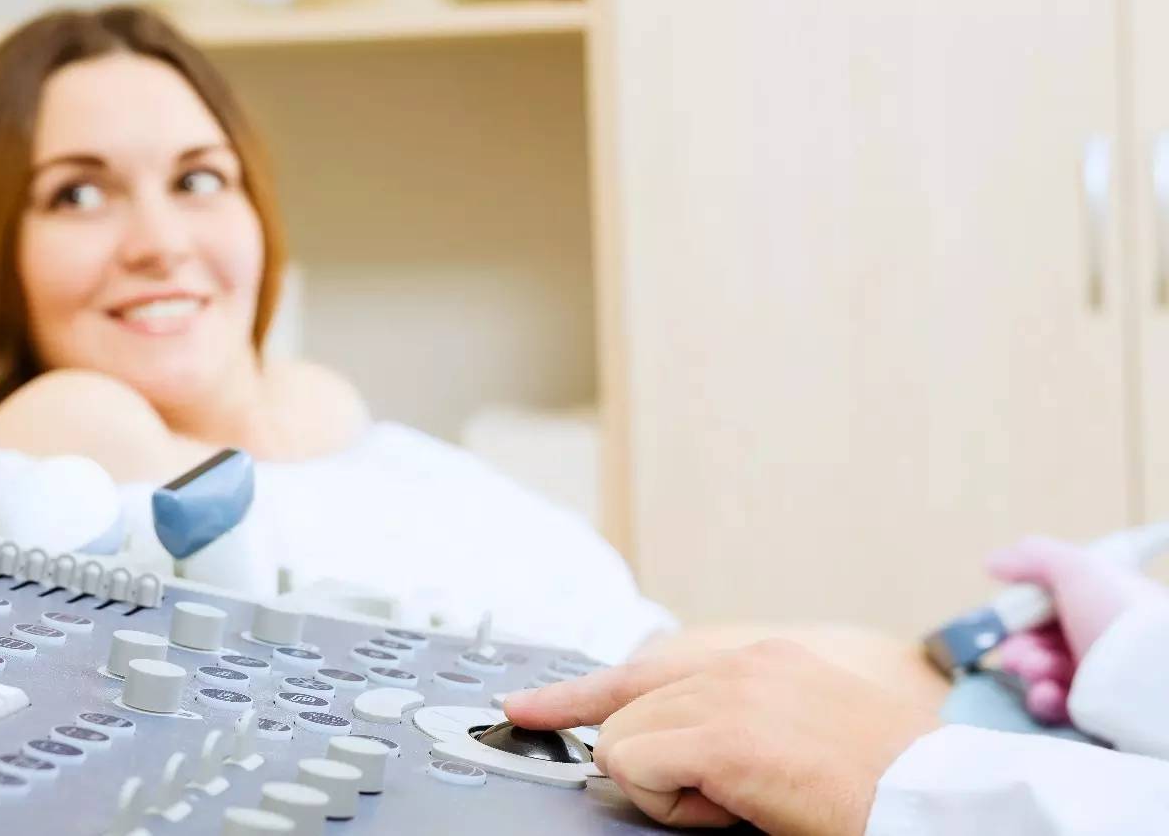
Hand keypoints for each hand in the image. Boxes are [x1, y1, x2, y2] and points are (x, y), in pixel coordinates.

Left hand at [504, 640, 939, 835]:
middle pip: (623, 710)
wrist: (944, 803)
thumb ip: (731, 722)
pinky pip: (638, 767)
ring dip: (666, 788)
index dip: (577, 695)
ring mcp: (732, 693)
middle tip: (721, 798)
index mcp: (759, 661)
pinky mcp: (728, 737)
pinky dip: (672, 804)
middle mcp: (740, 663)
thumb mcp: (797, 734)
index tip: (526, 708)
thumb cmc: (878, 784)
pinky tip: (733, 810)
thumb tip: (665, 748)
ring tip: (739, 803)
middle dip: (651, 765)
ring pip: (623, 740)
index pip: (644, 668)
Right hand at [988, 535, 1168, 722]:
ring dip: (1030, 666)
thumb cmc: (1118, 614)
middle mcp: (1098, 637)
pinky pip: (1055, 705)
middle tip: (1017, 650)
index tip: (1008, 612)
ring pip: (1042, 670)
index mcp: (1100, 601)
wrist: (1153, 677)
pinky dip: (1043, 698)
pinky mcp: (1092, 712)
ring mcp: (1096, 675)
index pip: (1050, 601)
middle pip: (1039, 637)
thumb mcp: (1077, 568)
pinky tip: (1046, 692)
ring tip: (1036, 667)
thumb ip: (1033, 557)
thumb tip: (994, 562)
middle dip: (1020, 642)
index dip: (1023, 607)